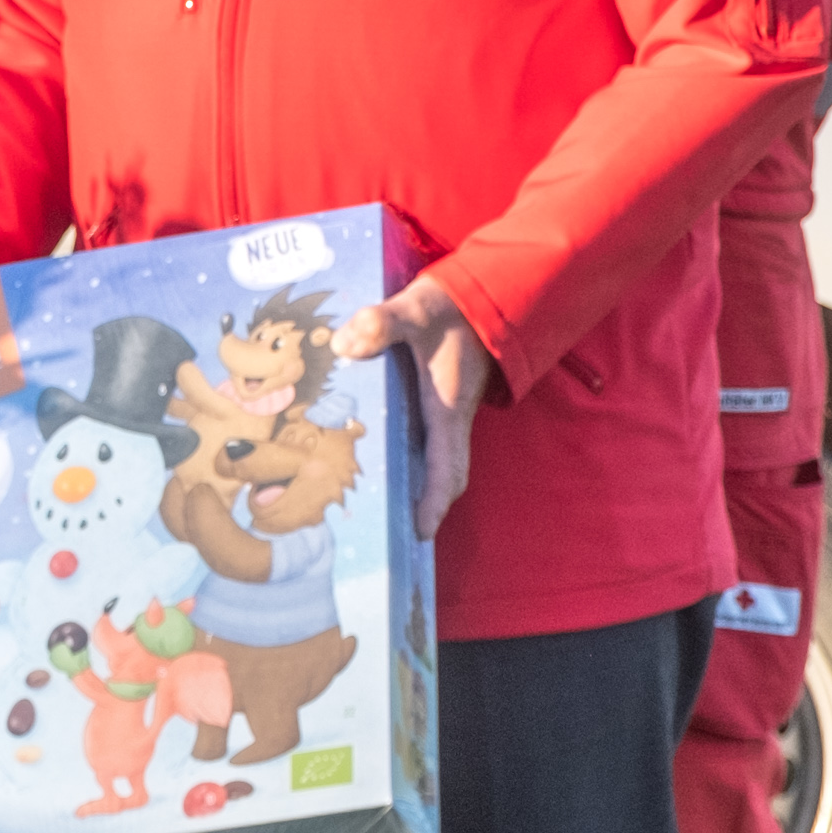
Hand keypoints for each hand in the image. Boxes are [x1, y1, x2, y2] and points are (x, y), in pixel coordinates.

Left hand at [336, 272, 494, 539]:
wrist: (484, 293)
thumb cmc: (451, 307)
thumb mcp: (416, 308)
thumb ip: (384, 323)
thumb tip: (346, 343)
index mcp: (447, 407)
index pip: (446, 466)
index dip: (434, 501)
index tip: (420, 533)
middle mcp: (449, 418)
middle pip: (443, 477)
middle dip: (423, 508)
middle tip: (391, 539)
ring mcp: (444, 414)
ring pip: (433, 463)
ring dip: (413, 489)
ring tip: (376, 514)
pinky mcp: (436, 404)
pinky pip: (424, 445)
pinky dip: (407, 463)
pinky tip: (372, 464)